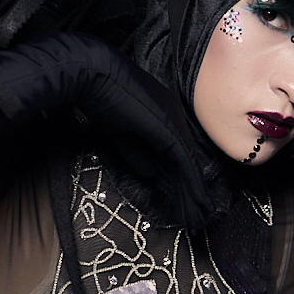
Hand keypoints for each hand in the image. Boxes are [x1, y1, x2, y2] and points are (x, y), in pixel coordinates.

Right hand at [52, 36, 212, 230]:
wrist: (92, 74)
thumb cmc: (99, 99)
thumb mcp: (120, 134)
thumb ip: (137, 154)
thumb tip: (151, 175)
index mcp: (163, 114)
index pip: (176, 153)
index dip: (181, 179)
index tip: (184, 202)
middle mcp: (174, 117)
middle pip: (186, 161)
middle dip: (191, 192)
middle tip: (199, 217)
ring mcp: (174, 122)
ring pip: (189, 165)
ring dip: (195, 195)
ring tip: (201, 218)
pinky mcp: (169, 130)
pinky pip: (185, 163)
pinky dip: (193, 186)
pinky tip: (198, 203)